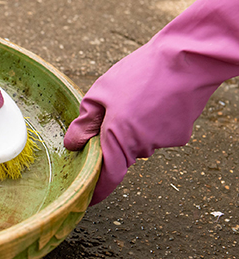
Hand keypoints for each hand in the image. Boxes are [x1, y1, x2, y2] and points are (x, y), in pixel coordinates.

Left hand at [64, 0, 238, 204]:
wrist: (186, 59)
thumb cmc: (139, 74)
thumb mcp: (99, 95)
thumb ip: (83, 124)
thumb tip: (72, 145)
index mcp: (118, 141)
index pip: (106, 178)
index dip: (95, 191)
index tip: (87, 199)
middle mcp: (141, 148)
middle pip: (120, 155)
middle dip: (111, 141)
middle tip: (111, 111)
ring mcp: (162, 143)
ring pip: (138, 143)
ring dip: (131, 129)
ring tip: (136, 98)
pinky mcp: (179, 136)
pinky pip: (157, 134)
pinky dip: (151, 122)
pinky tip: (155, 99)